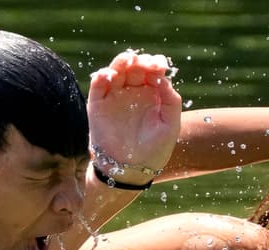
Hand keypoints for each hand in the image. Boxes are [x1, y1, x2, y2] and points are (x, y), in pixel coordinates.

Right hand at [87, 51, 181, 184]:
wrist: (130, 170)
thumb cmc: (155, 150)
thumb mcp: (171, 125)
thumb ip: (171, 100)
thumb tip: (162, 76)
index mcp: (152, 94)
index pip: (152, 71)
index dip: (155, 63)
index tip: (159, 65)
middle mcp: (133, 91)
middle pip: (134, 66)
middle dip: (138, 60)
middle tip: (143, 63)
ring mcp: (115, 96)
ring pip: (116, 70)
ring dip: (121, 62)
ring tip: (127, 61)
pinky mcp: (98, 104)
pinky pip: (98, 84)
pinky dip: (102, 75)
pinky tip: (110, 75)